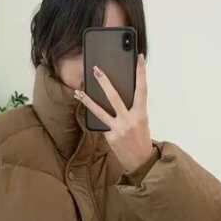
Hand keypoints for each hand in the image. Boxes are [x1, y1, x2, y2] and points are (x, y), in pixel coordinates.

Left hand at [73, 53, 153, 172]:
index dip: (141, 72)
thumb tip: (120, 96)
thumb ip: (132, 109)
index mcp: (141, 114)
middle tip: (96, 70)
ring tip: (78, 92)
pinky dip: (98, 120)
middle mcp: (129, 120)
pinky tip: (93, 117)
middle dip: (104, 82)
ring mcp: (118, 129)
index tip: (140, 58)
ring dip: (88, 100)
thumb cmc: (141, 139)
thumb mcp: (141, 122)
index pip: (142, 89)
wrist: (141, 162)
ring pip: (100, 111)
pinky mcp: (110, 137)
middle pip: (115, 97)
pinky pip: (101, 124)